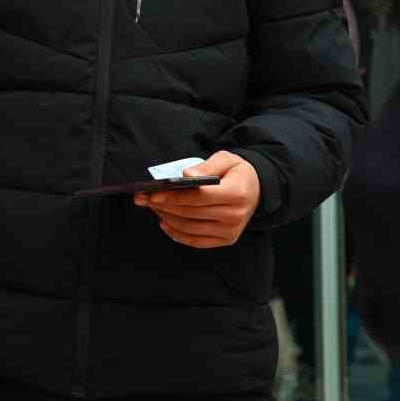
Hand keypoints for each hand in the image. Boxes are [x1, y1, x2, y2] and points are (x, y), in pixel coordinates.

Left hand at [135, 151, 261, 248]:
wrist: (257, 191)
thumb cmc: (237, 173)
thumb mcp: (226, 160)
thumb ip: (207, 166)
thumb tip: (186, 175)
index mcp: (236, 193)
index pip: (198, 197)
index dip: (172, 195)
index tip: (151, 193)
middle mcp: (235, 215)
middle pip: (190, 212)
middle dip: (162, 205)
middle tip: (142, 198)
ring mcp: (231, 230)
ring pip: (189, 227)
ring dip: (166, 217)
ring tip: (151, 206)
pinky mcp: (226, 239)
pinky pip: (196, 241)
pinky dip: (177, 234)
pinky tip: (164, 222)